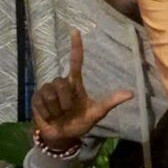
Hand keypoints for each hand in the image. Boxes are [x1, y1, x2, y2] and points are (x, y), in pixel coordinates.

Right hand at [31, 30, 133, 150]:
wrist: (62, 136)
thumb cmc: (79, 122)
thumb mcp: (96, 113)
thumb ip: (110, 102)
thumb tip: (131, 93)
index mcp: (75, 83)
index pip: (76, 61)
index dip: (76, 46)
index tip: (75, 31)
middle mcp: (61, 83)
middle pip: (61, 83)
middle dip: (66, 101)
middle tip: (68, 112)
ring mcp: (47, 89)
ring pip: (51, 93)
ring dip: (56, 109)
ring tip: (59, 115)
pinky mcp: (36, 98)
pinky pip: (41, 102)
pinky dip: (48, 113)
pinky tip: (49, 116)